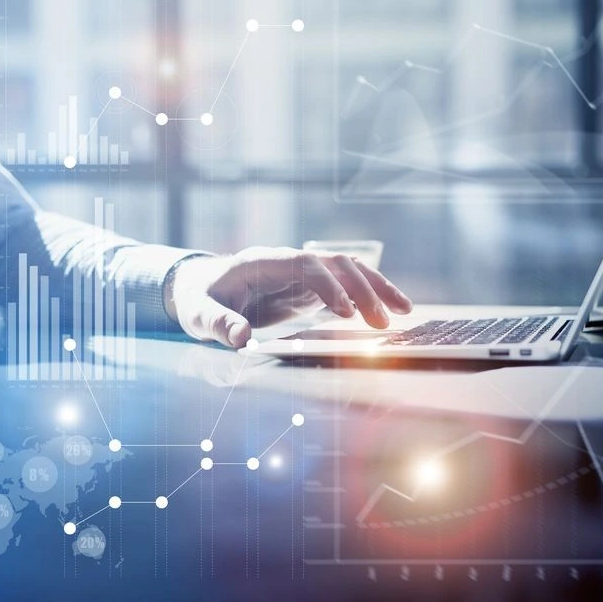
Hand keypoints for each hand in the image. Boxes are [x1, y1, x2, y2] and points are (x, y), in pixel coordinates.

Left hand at [167, 247, 412, 347]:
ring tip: (404, 312)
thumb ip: (218, 324)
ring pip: (347, 271)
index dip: (329, 286)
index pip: (306, 265)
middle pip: (335, 265)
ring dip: (376, 288)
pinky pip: (344, 288)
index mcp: (263, 262)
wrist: (198, 287)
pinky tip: (389, 313)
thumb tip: (241, 339)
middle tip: (384, 322)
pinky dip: (368, 297)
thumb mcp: (199, 314)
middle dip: (363, 289)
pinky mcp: (307, 289)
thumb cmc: (198, 299)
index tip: (346, 313)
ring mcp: (300, 274)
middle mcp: (289, 262)